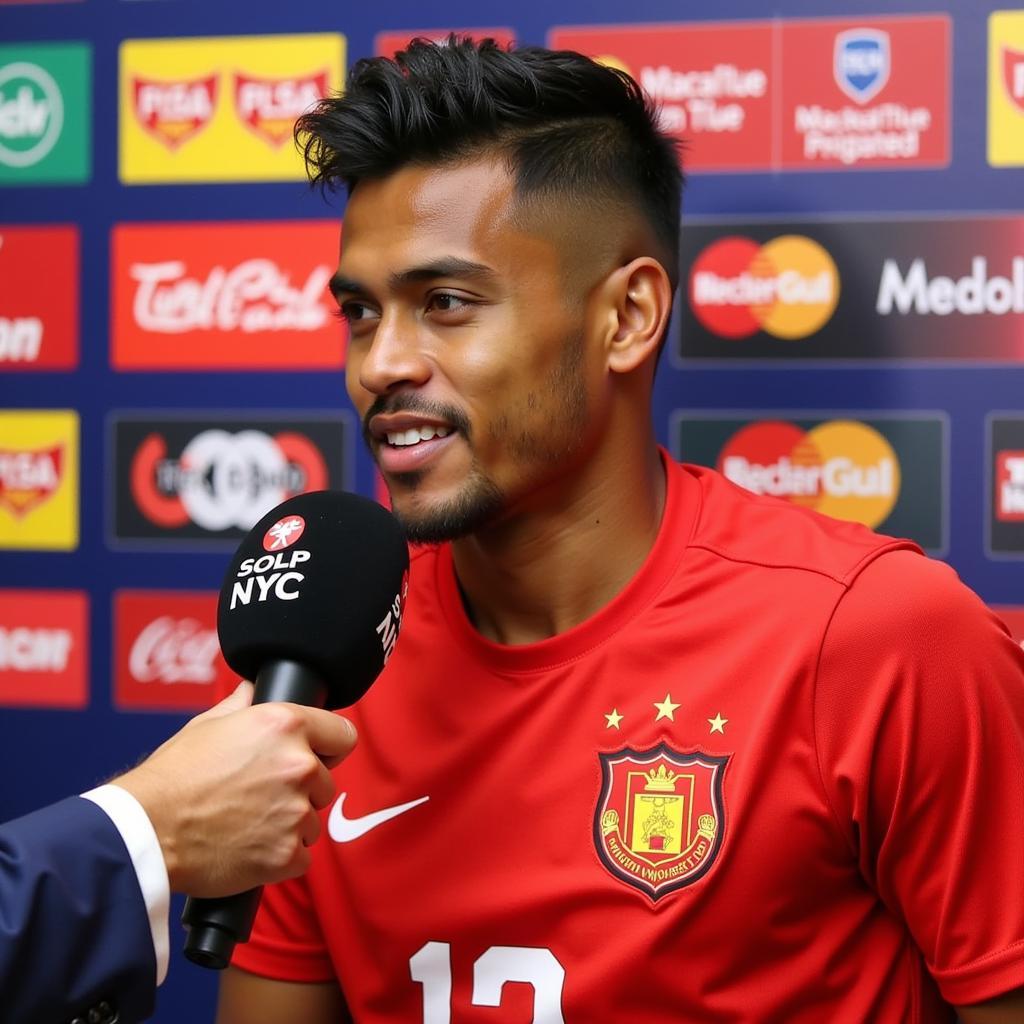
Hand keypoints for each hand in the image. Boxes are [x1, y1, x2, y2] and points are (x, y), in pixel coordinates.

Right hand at [115, 681, 356, 896]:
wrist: (147, 830)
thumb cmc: (173, 776)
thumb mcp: (207, 724)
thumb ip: (242, 704)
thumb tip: (254, 689)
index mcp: (286, 725)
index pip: (343, 734)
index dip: (329, 746)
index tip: (317, 756)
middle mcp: (299, 764)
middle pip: (326, 781)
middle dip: (301, 789)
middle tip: (261, 795)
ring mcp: (296, 811)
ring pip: (312, 821)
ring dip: (290, 825)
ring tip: (248, 823)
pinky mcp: (287, 854)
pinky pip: (301, 857)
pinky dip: (280, 858)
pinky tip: (250, 849)